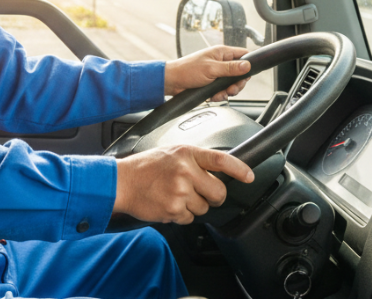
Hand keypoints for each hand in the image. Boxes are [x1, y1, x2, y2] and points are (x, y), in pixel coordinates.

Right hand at [113, 145, 254, 223]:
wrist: (121, 182)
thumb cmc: (145, 167)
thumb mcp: (171, 153)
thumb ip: (193, 160)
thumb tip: (215, 172)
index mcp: (186, 153)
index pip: (220, 160)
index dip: (239, 169)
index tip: (249, 176)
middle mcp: (185, 171)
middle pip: (218, 192)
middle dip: (213, 196)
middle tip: (199, 192)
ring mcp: (180, 191)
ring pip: (204, 208)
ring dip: (193, 206)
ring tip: (174, 195)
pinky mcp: (173, 209)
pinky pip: (189, 218)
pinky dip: (181, 214)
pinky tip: (168, 203)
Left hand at [164, 45, 250, 99]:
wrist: (172, 82)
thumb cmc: (187, 70)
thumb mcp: (211, 69)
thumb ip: (230, 68)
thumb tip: (247, 65)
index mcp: (221, 53)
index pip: (243, 54)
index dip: (248, 65)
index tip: (246, 76)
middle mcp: (221, 61)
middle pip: (240, 73)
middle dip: (237, 84)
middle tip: (231, 89)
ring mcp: (217, 72)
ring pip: (231, 84)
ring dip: (227, 91)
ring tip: (220, 94)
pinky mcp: (212, 83)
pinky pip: (222, 90)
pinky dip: (219, 95)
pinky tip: (213, 96)